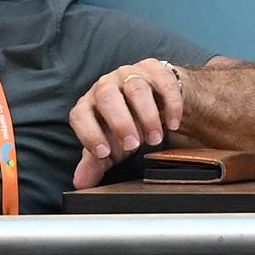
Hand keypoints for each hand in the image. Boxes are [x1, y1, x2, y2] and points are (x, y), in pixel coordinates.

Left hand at [70, 59, 186, 188]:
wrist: (155, 100)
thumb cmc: (128, 124)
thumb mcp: (112, 146)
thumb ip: (95, 163)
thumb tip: (81, 183)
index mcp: (89, 104)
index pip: (81, 114)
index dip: (89, 133)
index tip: (103, 153)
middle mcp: (106, 85)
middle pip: (107, 97)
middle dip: (120, 122)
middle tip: (134, 145)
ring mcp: (131, 74)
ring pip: (136, 88)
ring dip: (147, 115)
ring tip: (156, 139)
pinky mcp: (156, 71)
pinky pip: (164, 83)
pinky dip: (171, 105)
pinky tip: (173, 124)